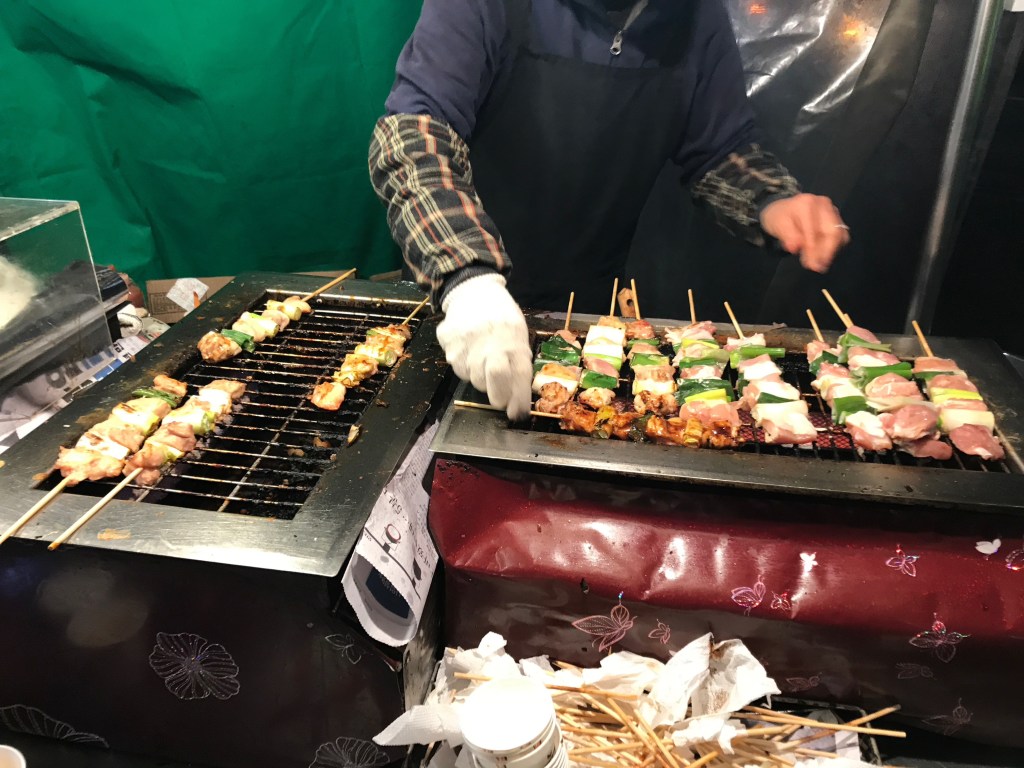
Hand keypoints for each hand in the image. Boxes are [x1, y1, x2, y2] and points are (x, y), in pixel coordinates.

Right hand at [437, 274, 532, 420]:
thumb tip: (520, 397)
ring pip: (474, 378)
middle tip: (500, 399)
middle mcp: (490, 342)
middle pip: (492, 380)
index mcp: (513, 340)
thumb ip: (519, 362)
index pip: (519, 375)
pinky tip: (470, 351)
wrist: (474, 292)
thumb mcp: (518, 334)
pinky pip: (458, 369)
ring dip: (481, 377)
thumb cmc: (502, 317)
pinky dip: (466, 367)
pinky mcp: (449, 344)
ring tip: (484, 359)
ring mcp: (467, 344)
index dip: (518, 399)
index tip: (517, 414)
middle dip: (497, 396)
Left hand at [760, 193, 849, 273]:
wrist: (784, 210)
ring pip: (839, 234)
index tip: (810, 265)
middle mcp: (823, 203)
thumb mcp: (778, 226)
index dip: (813, 250)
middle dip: (826, 252)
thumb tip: (795, 248)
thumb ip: (788, 236)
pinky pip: (841, 235)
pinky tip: (823, 256)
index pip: (814, 230)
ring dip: (830, 251)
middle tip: (818, 267)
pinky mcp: (837, 218)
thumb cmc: (780, 218)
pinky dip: (833, 247)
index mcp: (806, 203)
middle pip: (833, 231)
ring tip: (819, 264)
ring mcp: (832, 210)